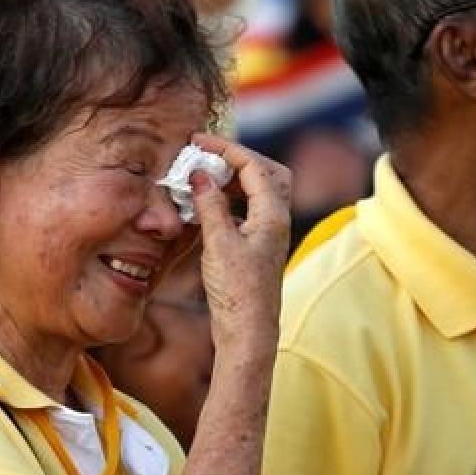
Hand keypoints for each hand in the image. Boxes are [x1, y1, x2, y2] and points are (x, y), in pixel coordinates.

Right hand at [186, 132, 289, 355]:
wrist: (247, 333)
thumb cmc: (237, 293)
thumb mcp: (219, 244)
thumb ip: (210, 206)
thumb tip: (200, 174)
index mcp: (273, 215)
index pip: (254, 166)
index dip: (226, 149)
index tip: (198, 141)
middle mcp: (277, 221)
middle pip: (267, 173)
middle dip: (238, 158)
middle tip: (208, 155)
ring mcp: (269, 235)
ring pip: (258, 192)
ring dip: (233, 179)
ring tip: (204, 177)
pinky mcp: (257, 248)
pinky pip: (248, 210)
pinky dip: (230, 200)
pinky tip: (208, 207)